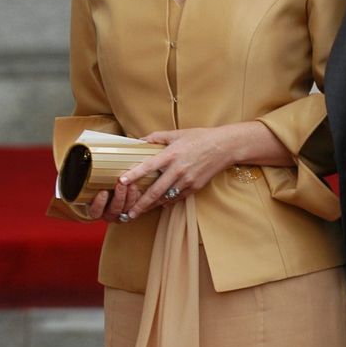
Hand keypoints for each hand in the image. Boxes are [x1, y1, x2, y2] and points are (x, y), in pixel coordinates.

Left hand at [107, 127, 240, 220]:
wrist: (224, 147)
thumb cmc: (200, 138)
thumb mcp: (177, 134)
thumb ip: (157, 137)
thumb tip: (140, 141)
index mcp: (171, 155)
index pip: (149, 166)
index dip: (135, 174)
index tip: (122, 181)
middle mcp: (178, 170)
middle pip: (156, 190)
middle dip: (141, 203)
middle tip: (129, 213)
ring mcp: (187, 180)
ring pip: (166, 197)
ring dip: (152, 206)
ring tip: (140, 212)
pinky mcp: (195, 187)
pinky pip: (178, 197)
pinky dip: (168, 201)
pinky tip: (160, 204)